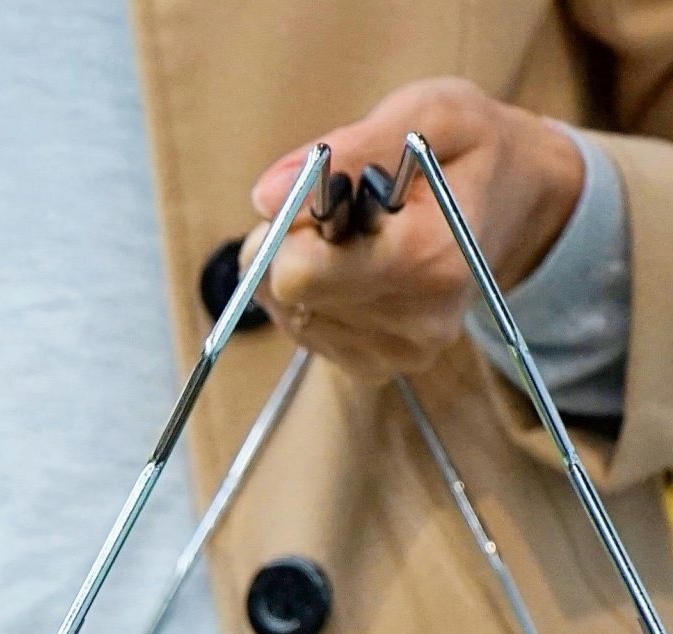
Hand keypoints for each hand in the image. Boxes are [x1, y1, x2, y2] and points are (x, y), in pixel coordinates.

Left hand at [247, 78, 584, 382]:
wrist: (521, 201)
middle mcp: (415, 321)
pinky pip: (302, 329)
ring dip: (303, 267)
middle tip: (344, 212)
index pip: (297, 272)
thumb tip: (265, 196)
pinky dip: (313, 294)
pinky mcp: (378, 367)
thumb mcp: (429, 114)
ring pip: (285, 312)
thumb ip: (350, 148)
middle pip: (282, 294)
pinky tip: (357, 267)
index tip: (332, 194)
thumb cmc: (472, 148)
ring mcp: (397, 352)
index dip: (293, 226)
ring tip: (359, 237)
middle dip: (292, 244)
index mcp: (428, 259)